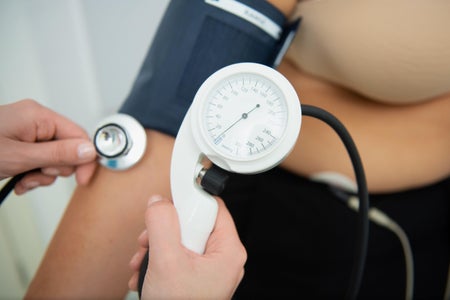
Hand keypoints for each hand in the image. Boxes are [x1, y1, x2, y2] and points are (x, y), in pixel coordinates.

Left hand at [0, 99, 96, 193]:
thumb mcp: (19, 156)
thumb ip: (57, 154)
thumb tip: (89, 150)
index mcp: (38, 116)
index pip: (78, 135)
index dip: (84, 159)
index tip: (82, 179)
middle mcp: (35, 121)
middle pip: (67, 149)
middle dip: (54, 169)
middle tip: (34, 175)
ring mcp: (28, 132)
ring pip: (54, 159)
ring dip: (41, 175)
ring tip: (22, 180)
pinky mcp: (21, 144)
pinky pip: (40, 161)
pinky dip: (32, 175)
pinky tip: (19, 180)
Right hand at [129, 195, 246, 299]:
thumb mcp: (166, 261)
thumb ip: (162, 224)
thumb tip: (159, 202)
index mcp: (228, 250)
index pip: (213, 207)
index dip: (189, 202)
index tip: (170, 200)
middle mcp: (222, 257)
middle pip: (193, 222)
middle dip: (164, 230)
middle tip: (149, 240)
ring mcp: (209, 268)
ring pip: (181, 239)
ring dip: (156, 246)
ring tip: (143, 261)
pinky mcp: (196, 277)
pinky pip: (178, 255)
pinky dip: (159, 260)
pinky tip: (146, 271)